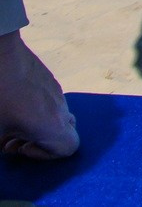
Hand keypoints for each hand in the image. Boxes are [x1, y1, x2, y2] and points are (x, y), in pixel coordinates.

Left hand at [0, 30, 77, 159]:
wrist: (1, 52)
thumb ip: (0, 144)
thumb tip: (4, 145)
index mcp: (52, 125)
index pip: (69, 148)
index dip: (45, 155)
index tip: (21, 147)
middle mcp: (61, 108)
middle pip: (66, 132)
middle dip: (42, 141)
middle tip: (14, 139)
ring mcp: (57, 91)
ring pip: (58, 115)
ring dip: (39, 125)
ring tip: (11, 122)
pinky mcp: (48, 78)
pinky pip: (51, 101)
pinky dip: (37, 109)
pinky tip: (13, 103)